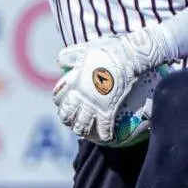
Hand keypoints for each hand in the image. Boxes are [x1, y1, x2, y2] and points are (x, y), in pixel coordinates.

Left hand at [53, 29, 172, 141]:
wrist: (128, 56)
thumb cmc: (109, 50)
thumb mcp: (85, 49)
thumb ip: (72, 55)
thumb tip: (62, 61)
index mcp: (75, 83)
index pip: (59, 98)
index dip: (59, 102)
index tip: (64, 103)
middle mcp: (81, 97)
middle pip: (67, 116)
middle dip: (68, 120)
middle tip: (73, 121)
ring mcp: (94, 105)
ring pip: (82, 126)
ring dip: (82, 130)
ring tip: (86, 132)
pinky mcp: (109, 110)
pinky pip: (105, 128)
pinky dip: (105, 135)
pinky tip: (108, 138)